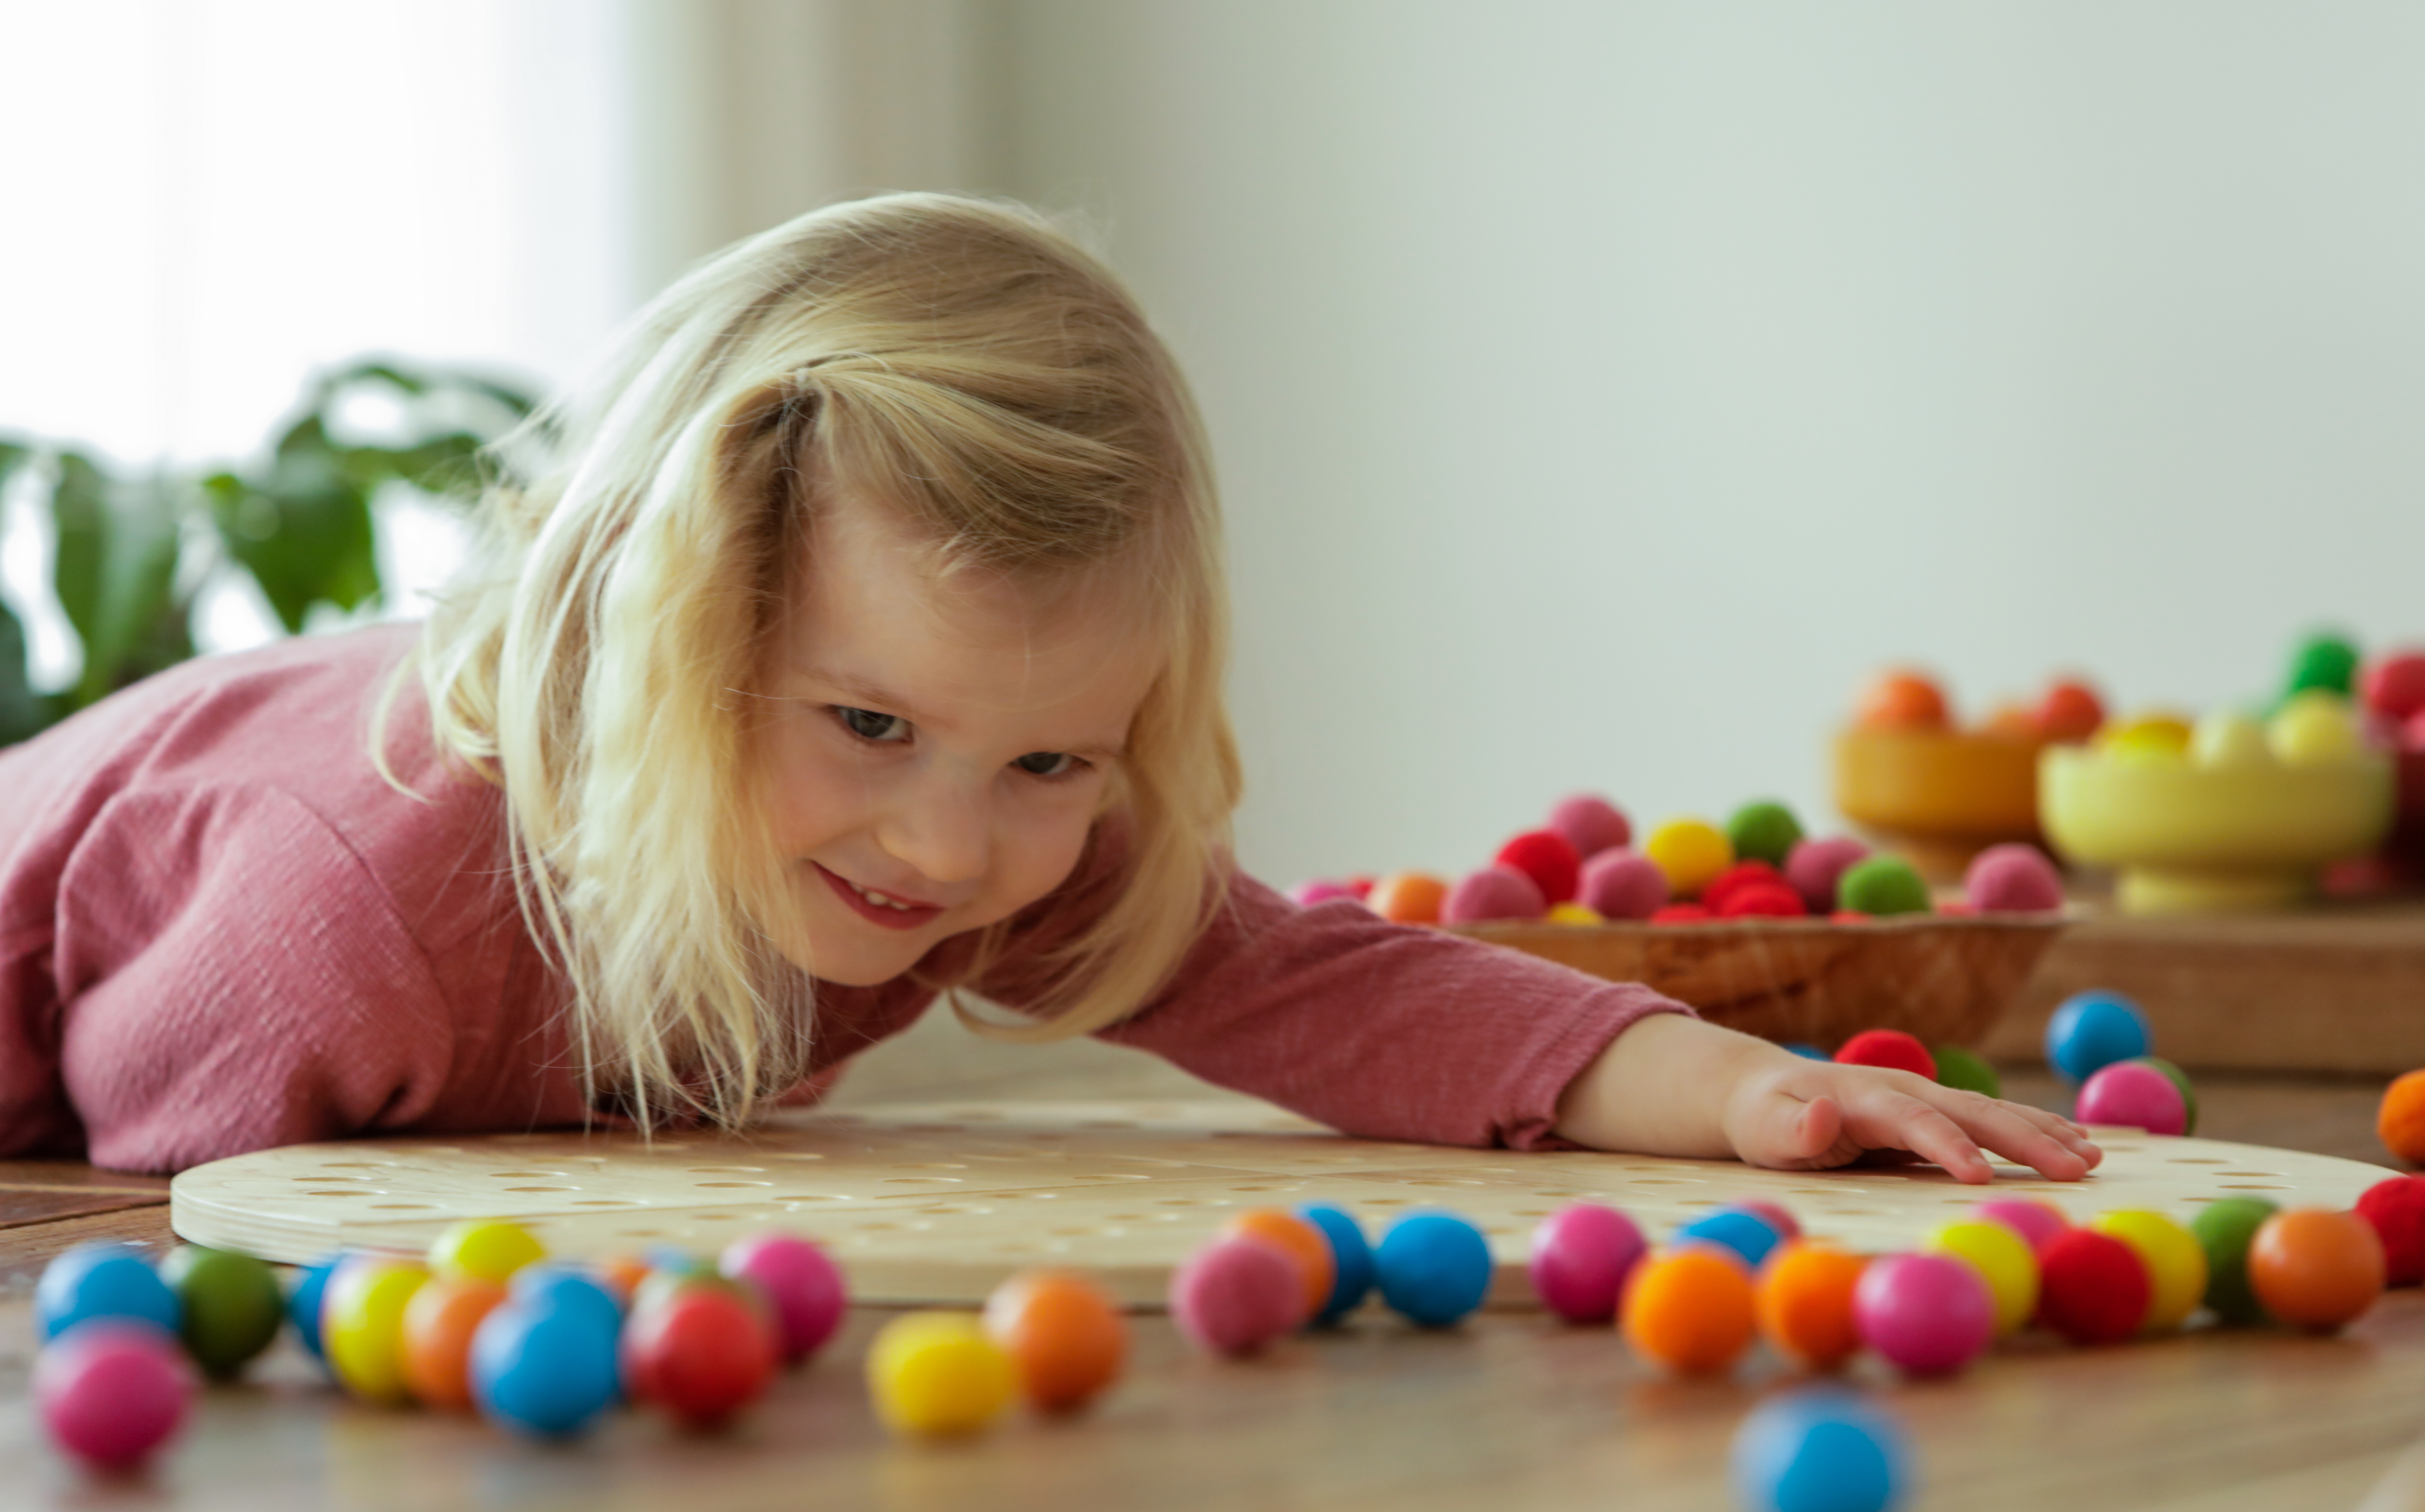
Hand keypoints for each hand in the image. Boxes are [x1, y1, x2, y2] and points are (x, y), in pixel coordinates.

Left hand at [1554, 1011, 2101, 1182]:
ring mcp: (1925, 1097)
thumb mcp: (1763, 1129)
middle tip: (2076, 1168)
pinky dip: (2036, 1129)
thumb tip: (1822, 1113)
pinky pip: (1992, 1120)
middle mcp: (1904, 1090)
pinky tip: (2078, 1146)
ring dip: (2042, 1131)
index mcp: (1865, 1096)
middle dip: (2024, 1138)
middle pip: (1971, 1111)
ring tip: (2093, 1156)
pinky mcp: (1937, 1113)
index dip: (1948, 1147)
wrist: (1764, 1090)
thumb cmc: (1763, 1119)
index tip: (1980, 1178)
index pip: (1914, 1121)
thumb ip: (1792, 1128)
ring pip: (1991, 1111)